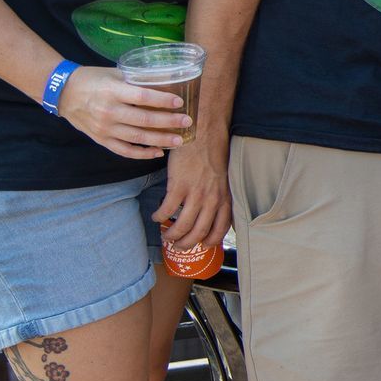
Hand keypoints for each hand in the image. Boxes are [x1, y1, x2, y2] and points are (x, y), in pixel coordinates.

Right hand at [55, 66, 189, 158]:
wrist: (63, 93)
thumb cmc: (92, 79)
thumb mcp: (114, 74)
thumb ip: (136, 81)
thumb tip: (165, 82)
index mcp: (112, 91)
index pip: (142, 97)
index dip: (162, 100)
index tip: (179, 101)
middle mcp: (108, 111)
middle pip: (144, 120)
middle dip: (168, 122)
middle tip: (187, 121)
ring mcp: (104, 128)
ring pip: (137, 137)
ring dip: (161, 140)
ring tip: (179, 140)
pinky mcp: (101, 139)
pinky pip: (124, 150)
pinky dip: (142, 153)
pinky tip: (158, 152)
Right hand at [155, 132, 231, 261]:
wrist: (202, 134)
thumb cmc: (211, 154)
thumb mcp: (222, 179)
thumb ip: (219, 196)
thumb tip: (212, 212)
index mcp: (224, 198)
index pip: (220, 229)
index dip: (209, 242)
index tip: (201, 246)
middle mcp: (212, 199)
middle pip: (198, 233)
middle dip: (186, 244)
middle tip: (176, 245)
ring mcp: (195, 193)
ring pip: (182, 226)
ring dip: (171, 235)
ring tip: (165, 234)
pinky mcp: (178, 186)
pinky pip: (167, 210)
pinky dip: (160, 217)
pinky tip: (156, 216)